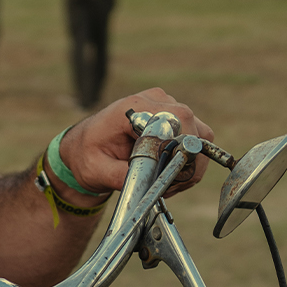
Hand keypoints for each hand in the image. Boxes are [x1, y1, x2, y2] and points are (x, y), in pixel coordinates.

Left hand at [51, 97, 211, 199]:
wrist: (85, 148)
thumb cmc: (88, 155)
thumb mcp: (97, 170)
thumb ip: (119, 175)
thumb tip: (146, 185)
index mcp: (134, 107)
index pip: (178, 120)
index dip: (182, 150)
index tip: (170, 175)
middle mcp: (155, 101)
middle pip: (194, 128)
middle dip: (187, 162)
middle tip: (169, 185)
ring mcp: (167, 106)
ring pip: (201, 135)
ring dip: (190, 164)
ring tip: (167, 182)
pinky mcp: (174, 117)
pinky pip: (197, 138)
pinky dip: (190, 160)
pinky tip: (170, 173)